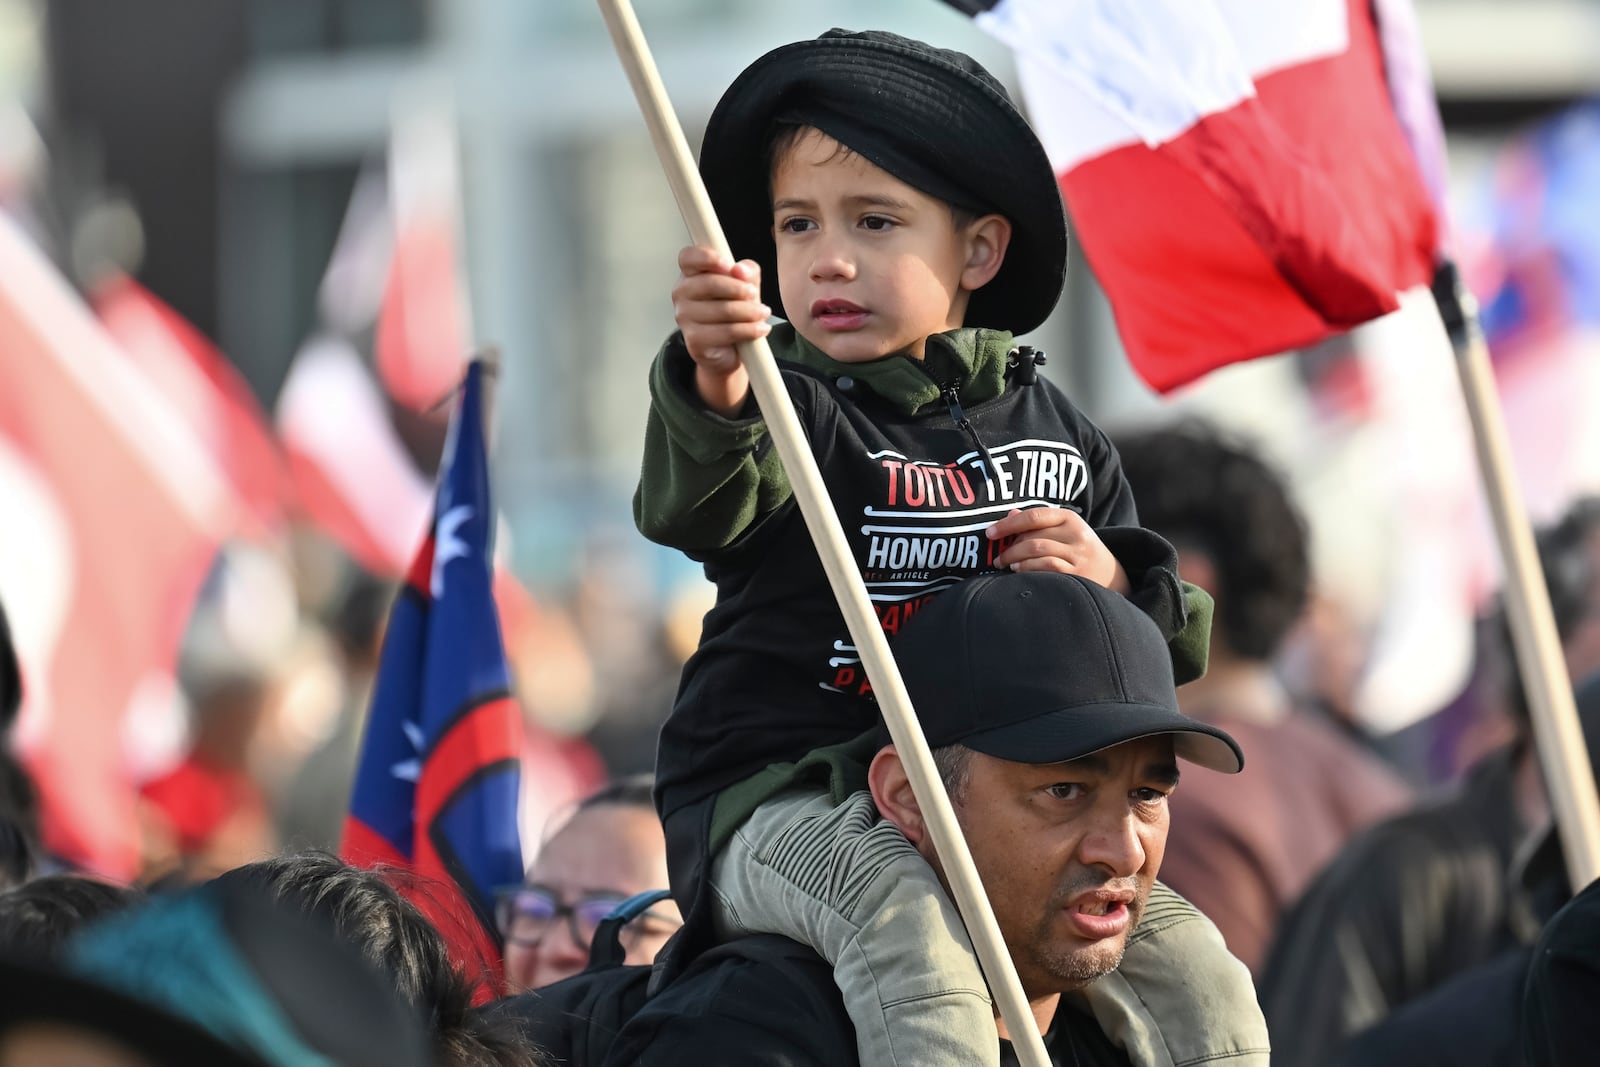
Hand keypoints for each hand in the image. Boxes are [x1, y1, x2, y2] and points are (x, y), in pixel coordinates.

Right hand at [672, 246, 770, 415]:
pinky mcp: (694, 340)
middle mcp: (682, 293)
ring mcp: (684, 318)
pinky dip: (749, 330)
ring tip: (762, 313)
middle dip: (739, 289)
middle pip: (709, 283)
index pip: (688, 258)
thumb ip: (746, 271)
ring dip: (749, 311)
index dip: (707, 258)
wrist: (729, 349)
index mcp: (690, 274)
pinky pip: (727, 331)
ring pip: (722, 309)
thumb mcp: (745, 285)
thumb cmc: (733, 311)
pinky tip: (760, 328)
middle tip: (754, 294)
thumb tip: (741, 270)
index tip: (728, 264)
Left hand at [986, 508, 1130, 592]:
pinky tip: (1018, 572)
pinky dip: (1027, 569)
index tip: (990, 533)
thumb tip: (1009, 515)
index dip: (1008, 524)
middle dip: (1009, 547)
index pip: (1035, 516)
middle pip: (1032, 536)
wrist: (1115, 578)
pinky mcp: (1077, 575)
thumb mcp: (1065, 533)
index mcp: (1071, 519)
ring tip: (1005, 564)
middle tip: (997, 556)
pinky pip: (1045, 568)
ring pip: (1036, 551)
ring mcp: (1078, 555)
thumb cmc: (1080, 553)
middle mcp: (1076, 535)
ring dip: (1014, 558)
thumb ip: (1039, 524)